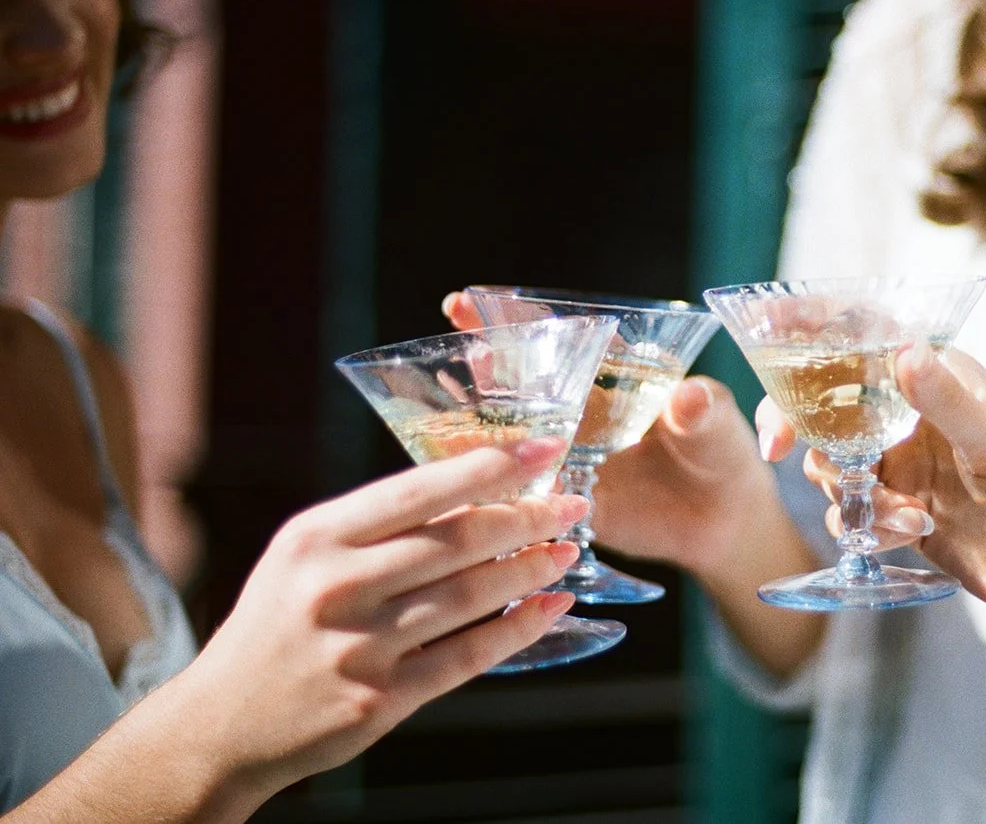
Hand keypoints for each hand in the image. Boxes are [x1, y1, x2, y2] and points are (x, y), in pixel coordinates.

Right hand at [168, 439, 585, 798]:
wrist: (221, 725)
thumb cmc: (279, 624)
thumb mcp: (307, 556)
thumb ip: (379, 525)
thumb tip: (479, 490)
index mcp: (316, 538)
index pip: (419, 490)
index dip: (490, 467)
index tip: (544, 450)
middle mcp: (335, 588)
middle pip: (455, 541)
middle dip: (528, 517)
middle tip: (574, 504)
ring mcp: (358, 648)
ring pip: (469, 596)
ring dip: (530, 569)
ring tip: (567, 549)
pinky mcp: (378, 700)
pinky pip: (467, 657)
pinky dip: (518, 629)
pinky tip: (551, 607)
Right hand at [446, 291, 800, 581]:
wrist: (723, 522)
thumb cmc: (723, 454)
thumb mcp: (718, 425)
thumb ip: (702, 410)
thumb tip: (691, 397)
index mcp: (610, 378)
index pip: (556, 339)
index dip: (512, 319)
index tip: (465, 301)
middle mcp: (579, 414)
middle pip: (519, 385)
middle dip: (483, 366)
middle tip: (460, 356)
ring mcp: (568, 458)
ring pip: (511, 440)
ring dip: (480, 432)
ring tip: (451, 422)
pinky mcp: (566, 504)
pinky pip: (525, 497)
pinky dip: (498, 493)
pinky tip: (471, 490)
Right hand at [774, 344, 985, 648]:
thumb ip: (946, 401)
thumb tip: (905, 350)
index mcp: (942, 378)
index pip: (863, 344)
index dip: (809, 345)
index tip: (769, 353)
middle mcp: (918, 415)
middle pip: (831, 404)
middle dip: (806, 428)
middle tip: (783, 449)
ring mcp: (907, 465)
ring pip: (834, 463)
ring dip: (849, 490)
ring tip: (899, 514)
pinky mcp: (902, 513)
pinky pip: (853, 511)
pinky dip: (865, 525)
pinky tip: (907, 536)